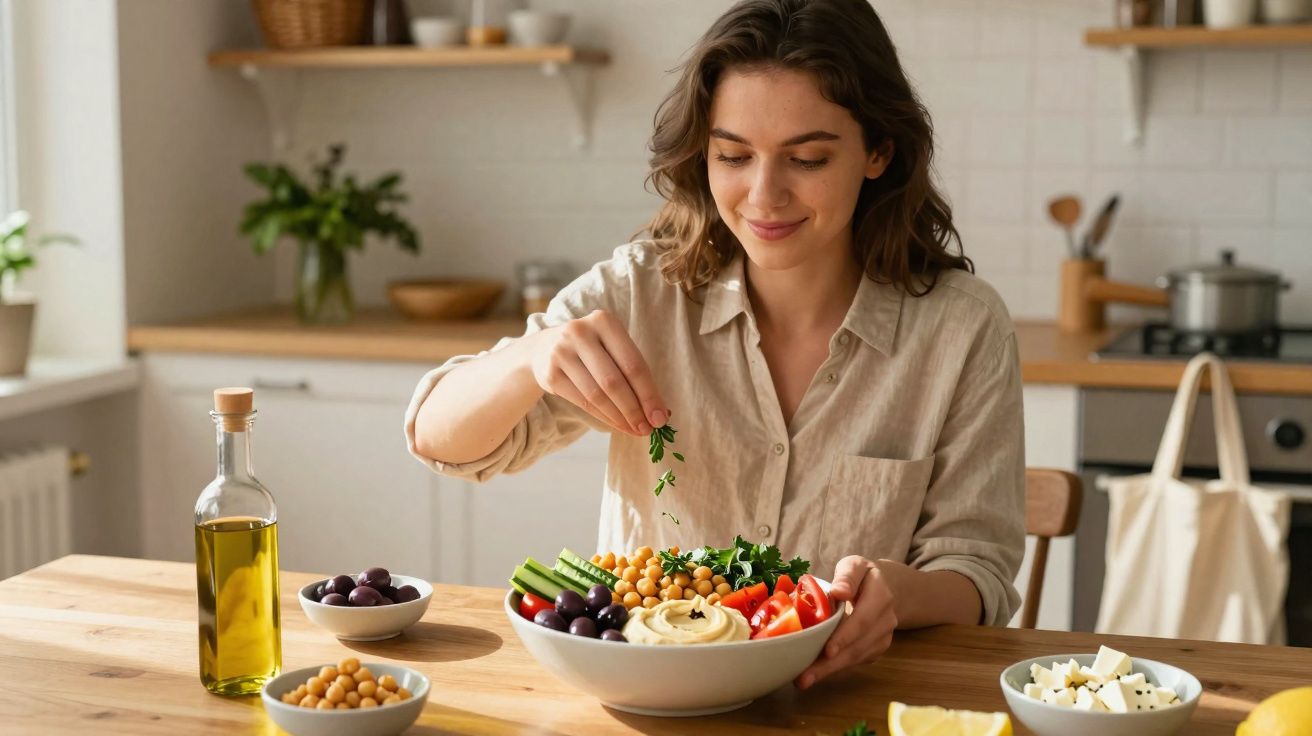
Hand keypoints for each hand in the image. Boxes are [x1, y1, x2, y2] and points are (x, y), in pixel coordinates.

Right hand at [530, 310, 667, 436]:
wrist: (545, 348)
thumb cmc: (593, 350)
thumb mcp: (612, 349)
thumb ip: (634, 374)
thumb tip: (660, 412)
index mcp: (604, 321)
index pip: (633, 364)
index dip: (649, 394)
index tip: (660, 417)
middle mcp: (580, 332)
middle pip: (614, 381)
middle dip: (634, 410)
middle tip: (647, 429)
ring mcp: (561, 352)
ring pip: (597, 394)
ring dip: (619, 417)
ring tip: (633, 429)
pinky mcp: (549, 373)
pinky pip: (582, 401)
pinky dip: (603, 417)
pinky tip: (615, 424)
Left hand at [796, 555, 896, 689]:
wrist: (883, 588)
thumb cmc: (861, 575)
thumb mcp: (855, 565)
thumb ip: (848, 576)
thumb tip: (839, 591)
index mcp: (881, 597)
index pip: (863, 620)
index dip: (845, 636)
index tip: (827, 651)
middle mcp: (885, 621)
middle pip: (858, 646)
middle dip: (831, 664)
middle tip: (805, 678)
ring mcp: (882, 638)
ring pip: (856, 658)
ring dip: (830, 671)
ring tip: (803, 680)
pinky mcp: (874, 649)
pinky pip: (855, 662)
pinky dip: (835, 669)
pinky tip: (814, 674)